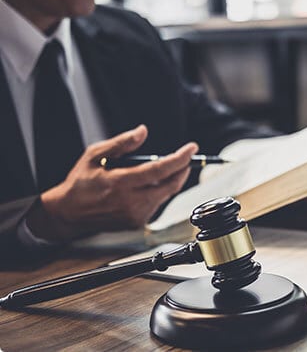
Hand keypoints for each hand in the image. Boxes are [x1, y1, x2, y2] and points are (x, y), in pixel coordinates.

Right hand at [28, 125, 197, 240]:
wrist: (68, 213)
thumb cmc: (80, 182)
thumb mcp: (94, 155)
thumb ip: (121, 143)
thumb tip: (142, 131)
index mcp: (121, 182)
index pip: (160, 170)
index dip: (179, 158)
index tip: (191, 148)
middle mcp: (131, 201)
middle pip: (170, 185)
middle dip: (182, 170)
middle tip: (185, 158)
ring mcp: (135, 215)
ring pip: (165, 195)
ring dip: (169, 181)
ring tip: (161, 170)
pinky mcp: (136, 223)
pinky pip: (156, 205)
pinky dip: (157, 193)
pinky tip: (146, 186)